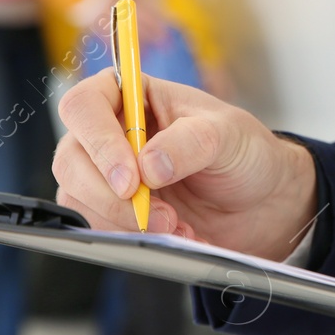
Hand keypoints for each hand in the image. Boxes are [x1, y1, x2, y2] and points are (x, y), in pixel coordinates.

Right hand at [53, 70, 317, 260]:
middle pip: (71, 160)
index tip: (131, 180)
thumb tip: (148, 166)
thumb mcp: (227, 134)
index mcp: (129, 95)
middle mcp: (109, 133)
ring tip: (177, 225)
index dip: (99, 144)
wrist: (263, 199)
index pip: (83, 106)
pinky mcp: (113, 213)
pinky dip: (134, 239)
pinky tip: (176, 234)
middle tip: (157, 215)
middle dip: (111, 196)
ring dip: (124, 222)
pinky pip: (100, 229)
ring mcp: (105, 175)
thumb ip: (190, 143)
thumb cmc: (242, 151)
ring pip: (78, 200)